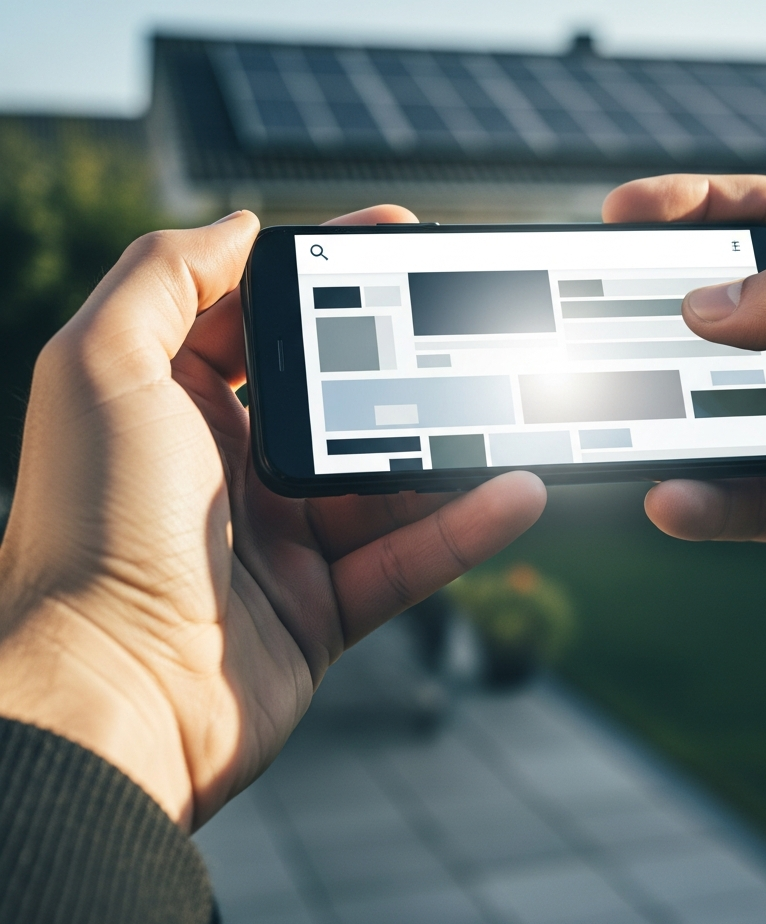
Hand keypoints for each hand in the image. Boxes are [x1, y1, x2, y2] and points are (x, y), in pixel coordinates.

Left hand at [0, 206, 545, 829]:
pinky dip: (465, 528)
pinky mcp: (322, 609)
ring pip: (388, 482)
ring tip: (515, 411)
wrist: (111, 697)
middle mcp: (229, 470)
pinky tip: (515, 492)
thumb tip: (241, 226)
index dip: (329, 278)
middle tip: (475, 324)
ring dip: (453, 451)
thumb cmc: (92, 529)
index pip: (266, 322)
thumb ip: (163, 279)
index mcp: (177, 407)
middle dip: (406, 361)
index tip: (396, 241)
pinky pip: (408, 560)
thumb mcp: (101, 368)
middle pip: (341, 399)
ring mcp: (281, 543)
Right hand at [605, 174, 765, 670]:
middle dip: (660, 314)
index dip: (695, 206)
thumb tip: (707, 305)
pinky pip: (735, 496)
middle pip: (725, 313)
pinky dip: (700, 499)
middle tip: (601, 320)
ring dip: (667, 418)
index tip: (624, 212)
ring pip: (715, 411)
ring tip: (628, 419)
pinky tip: (675, 498)